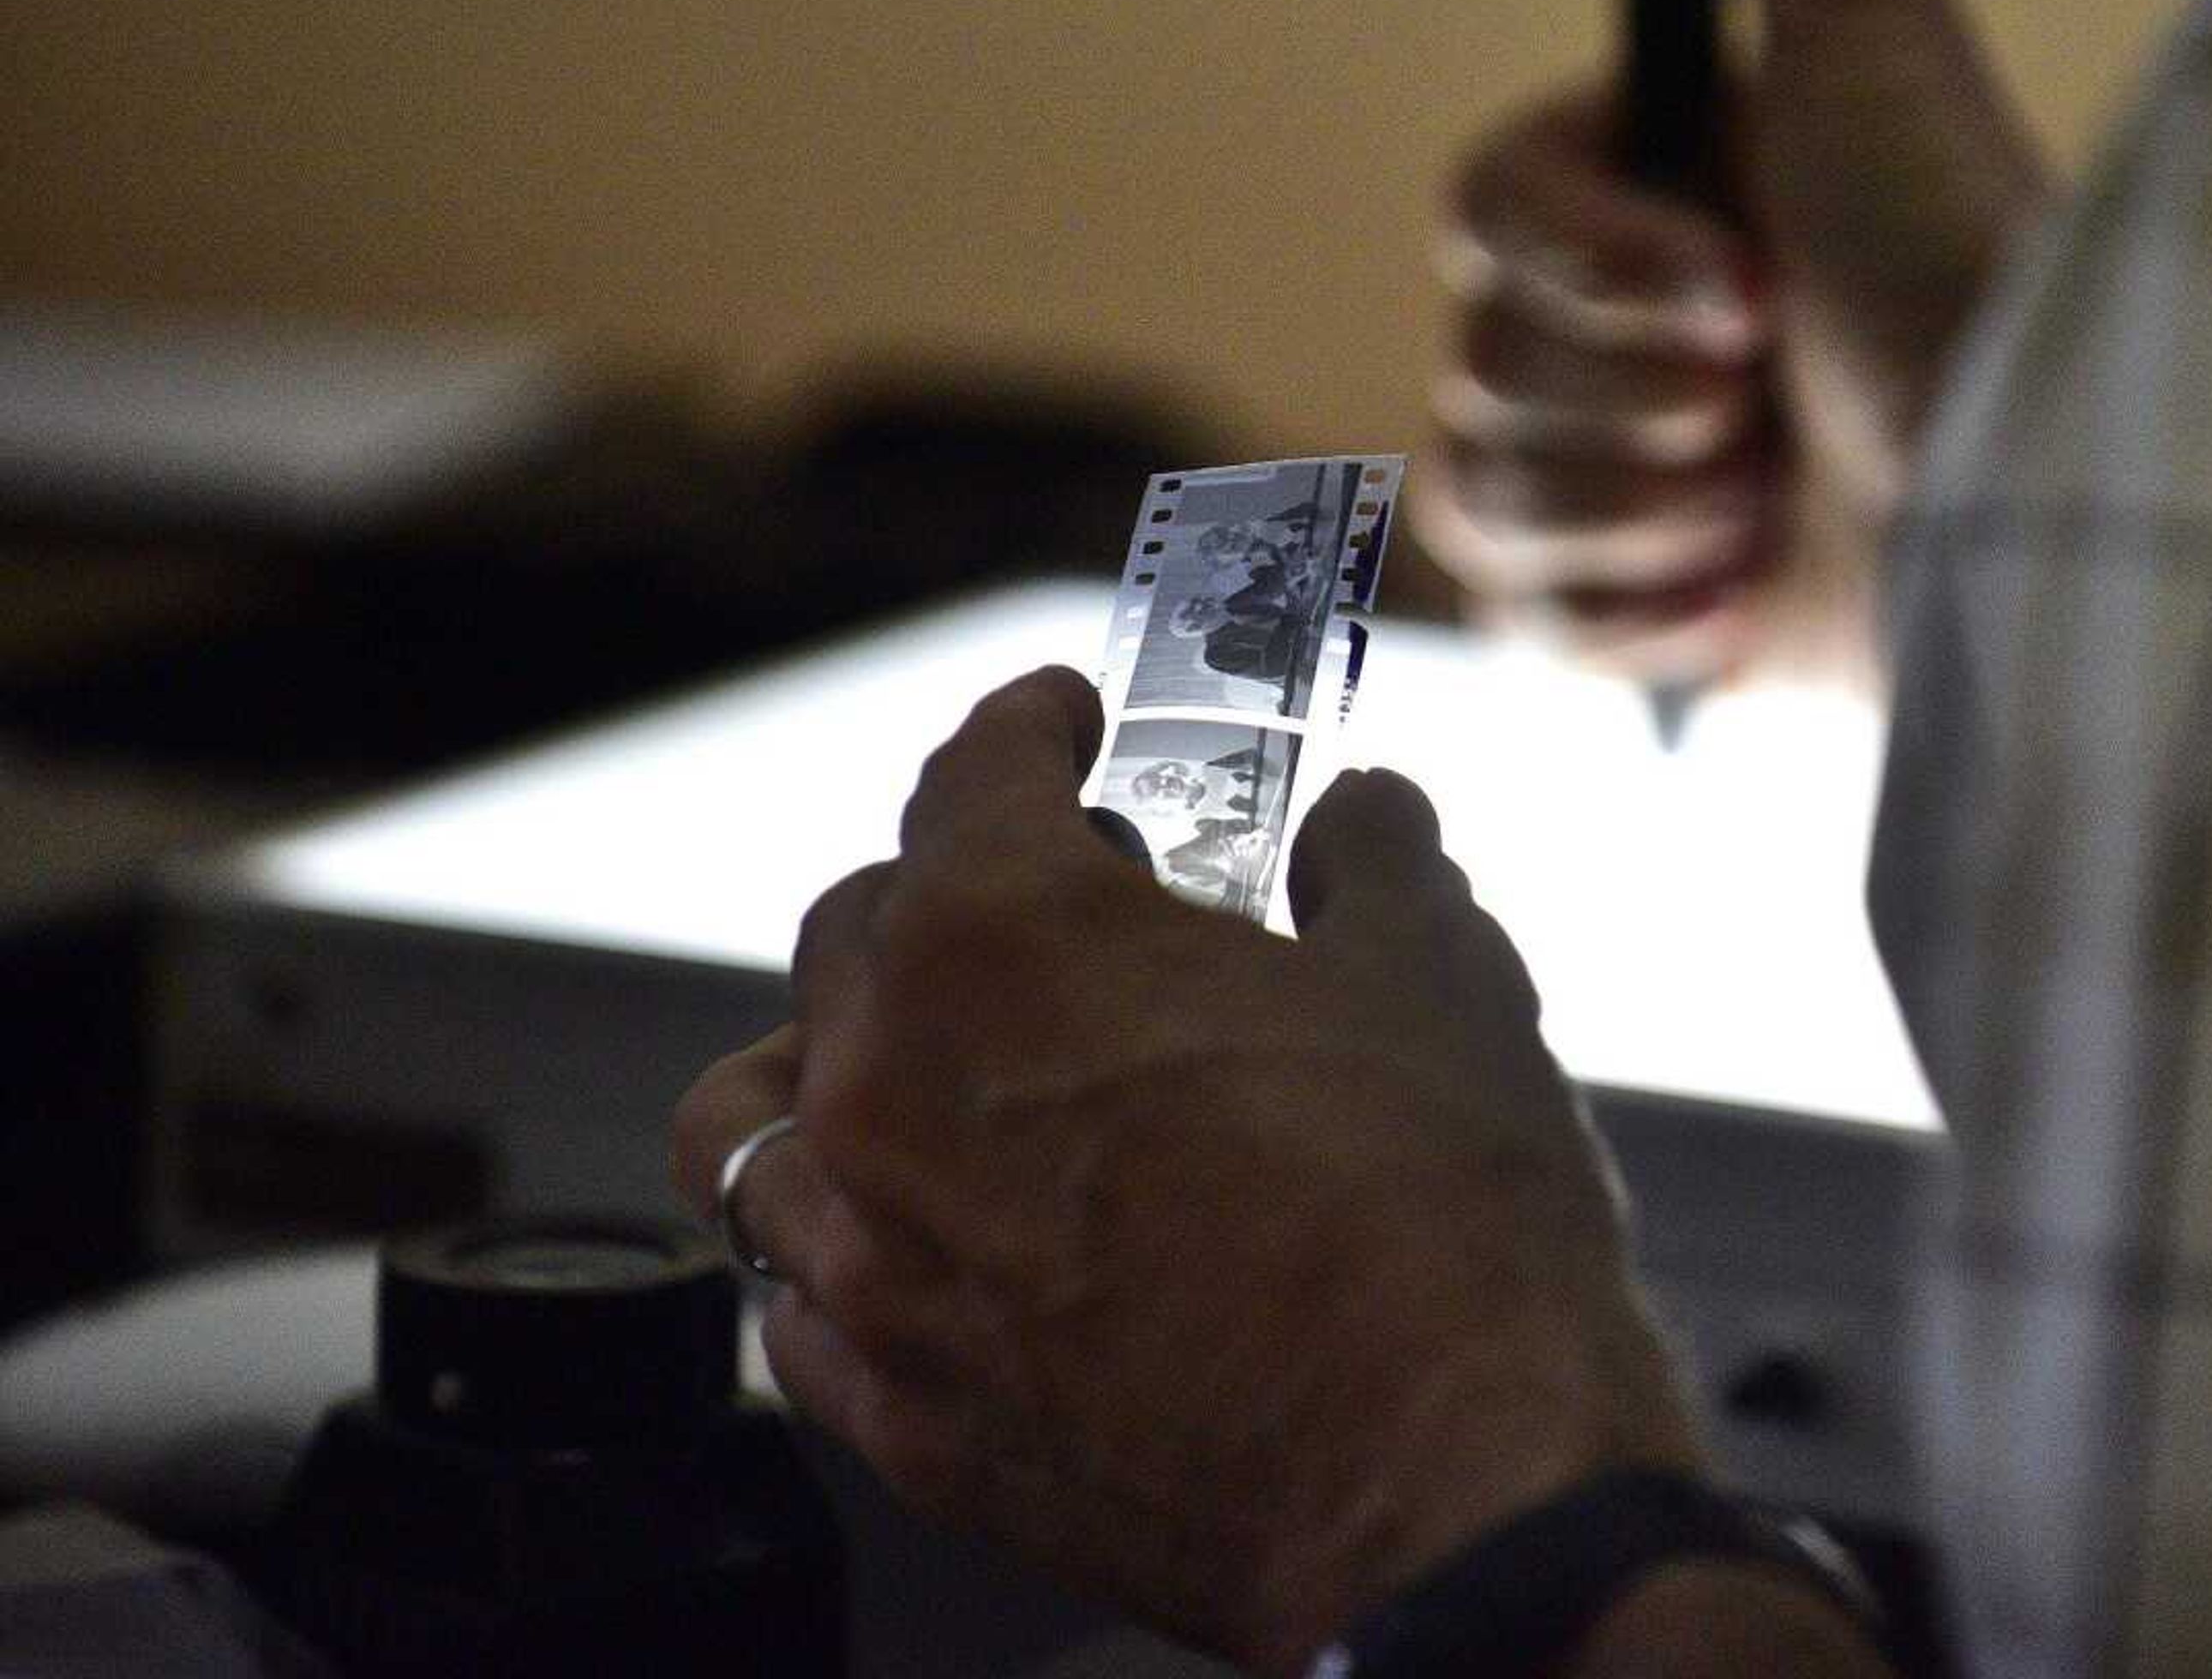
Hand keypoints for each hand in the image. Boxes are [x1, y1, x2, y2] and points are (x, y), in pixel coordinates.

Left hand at [670, 668, 1703, 1674]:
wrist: (1448, 1494)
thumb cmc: (1439, 1229)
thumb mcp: (1440, 978)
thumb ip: (1374, 868)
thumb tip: (1362, 830)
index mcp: (1004, 936)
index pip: (969, 775)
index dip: (1030, 729)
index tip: (1063, 725)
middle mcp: (887, 1086)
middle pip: (855, 934)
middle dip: (953, 897)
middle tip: (1069, 916)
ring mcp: (870, 1265)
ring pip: (755, 1116)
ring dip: (833, 1066)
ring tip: (932, 1071)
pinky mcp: (896, 1417)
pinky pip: (793, 1302)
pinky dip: (845, 1247)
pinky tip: (936, 1243)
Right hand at [1417, 0, 2051, 689]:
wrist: (2045, 528)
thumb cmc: (1964, 264)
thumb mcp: (1876, 9)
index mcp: (1658, 189)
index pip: (1482, 213)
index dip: (1589, 266)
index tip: (1739, 292)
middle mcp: (1630, 324)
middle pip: (1472, 360)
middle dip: (1635, 397)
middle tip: (1777, 392)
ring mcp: (1627, 476)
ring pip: (1479, 492)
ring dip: (1643, 507)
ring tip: (1781, 499)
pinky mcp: (1640, 615)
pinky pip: (1520, 618)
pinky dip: (1635, 617)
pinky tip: (1751, 594)